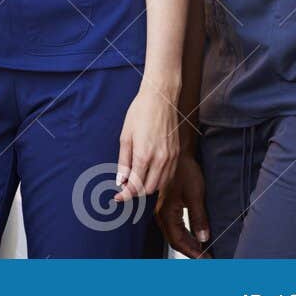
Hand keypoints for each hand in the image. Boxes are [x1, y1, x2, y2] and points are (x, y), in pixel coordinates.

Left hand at [115, 82, 178, 202]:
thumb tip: (120, 180)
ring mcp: (171, 158)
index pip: (135, 186)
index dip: (125, 195)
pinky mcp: (177, 154)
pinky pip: (169, 176)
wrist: (161, 97)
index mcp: (144, 155)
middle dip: (135, 192)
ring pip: (160, 185)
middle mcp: (160, 160)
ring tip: (137, 181)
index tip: (117, 197)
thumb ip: (124, 161)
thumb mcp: (126, 135)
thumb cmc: (140, 112)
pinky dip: (159, 181)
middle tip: (125, 187)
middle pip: (148, 189)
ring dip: (147, 187)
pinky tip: (150, 174)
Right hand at [155, 151, 210, 257]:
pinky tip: (194, 236)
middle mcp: (162, 214)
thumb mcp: (195, 195)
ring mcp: (164, 210)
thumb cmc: (185, 171)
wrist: (179, 155)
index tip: (205, 260)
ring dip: (188, 244)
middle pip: (175, 240)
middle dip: (190, 251)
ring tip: (202, 251)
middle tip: (206, 259)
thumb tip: (202, 238)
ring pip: (174, 234)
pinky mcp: (168, 206)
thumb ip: (198, 218)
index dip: (193, 252)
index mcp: (167, 213)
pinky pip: (175, 226)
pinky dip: (185, 235)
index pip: (178, 241)